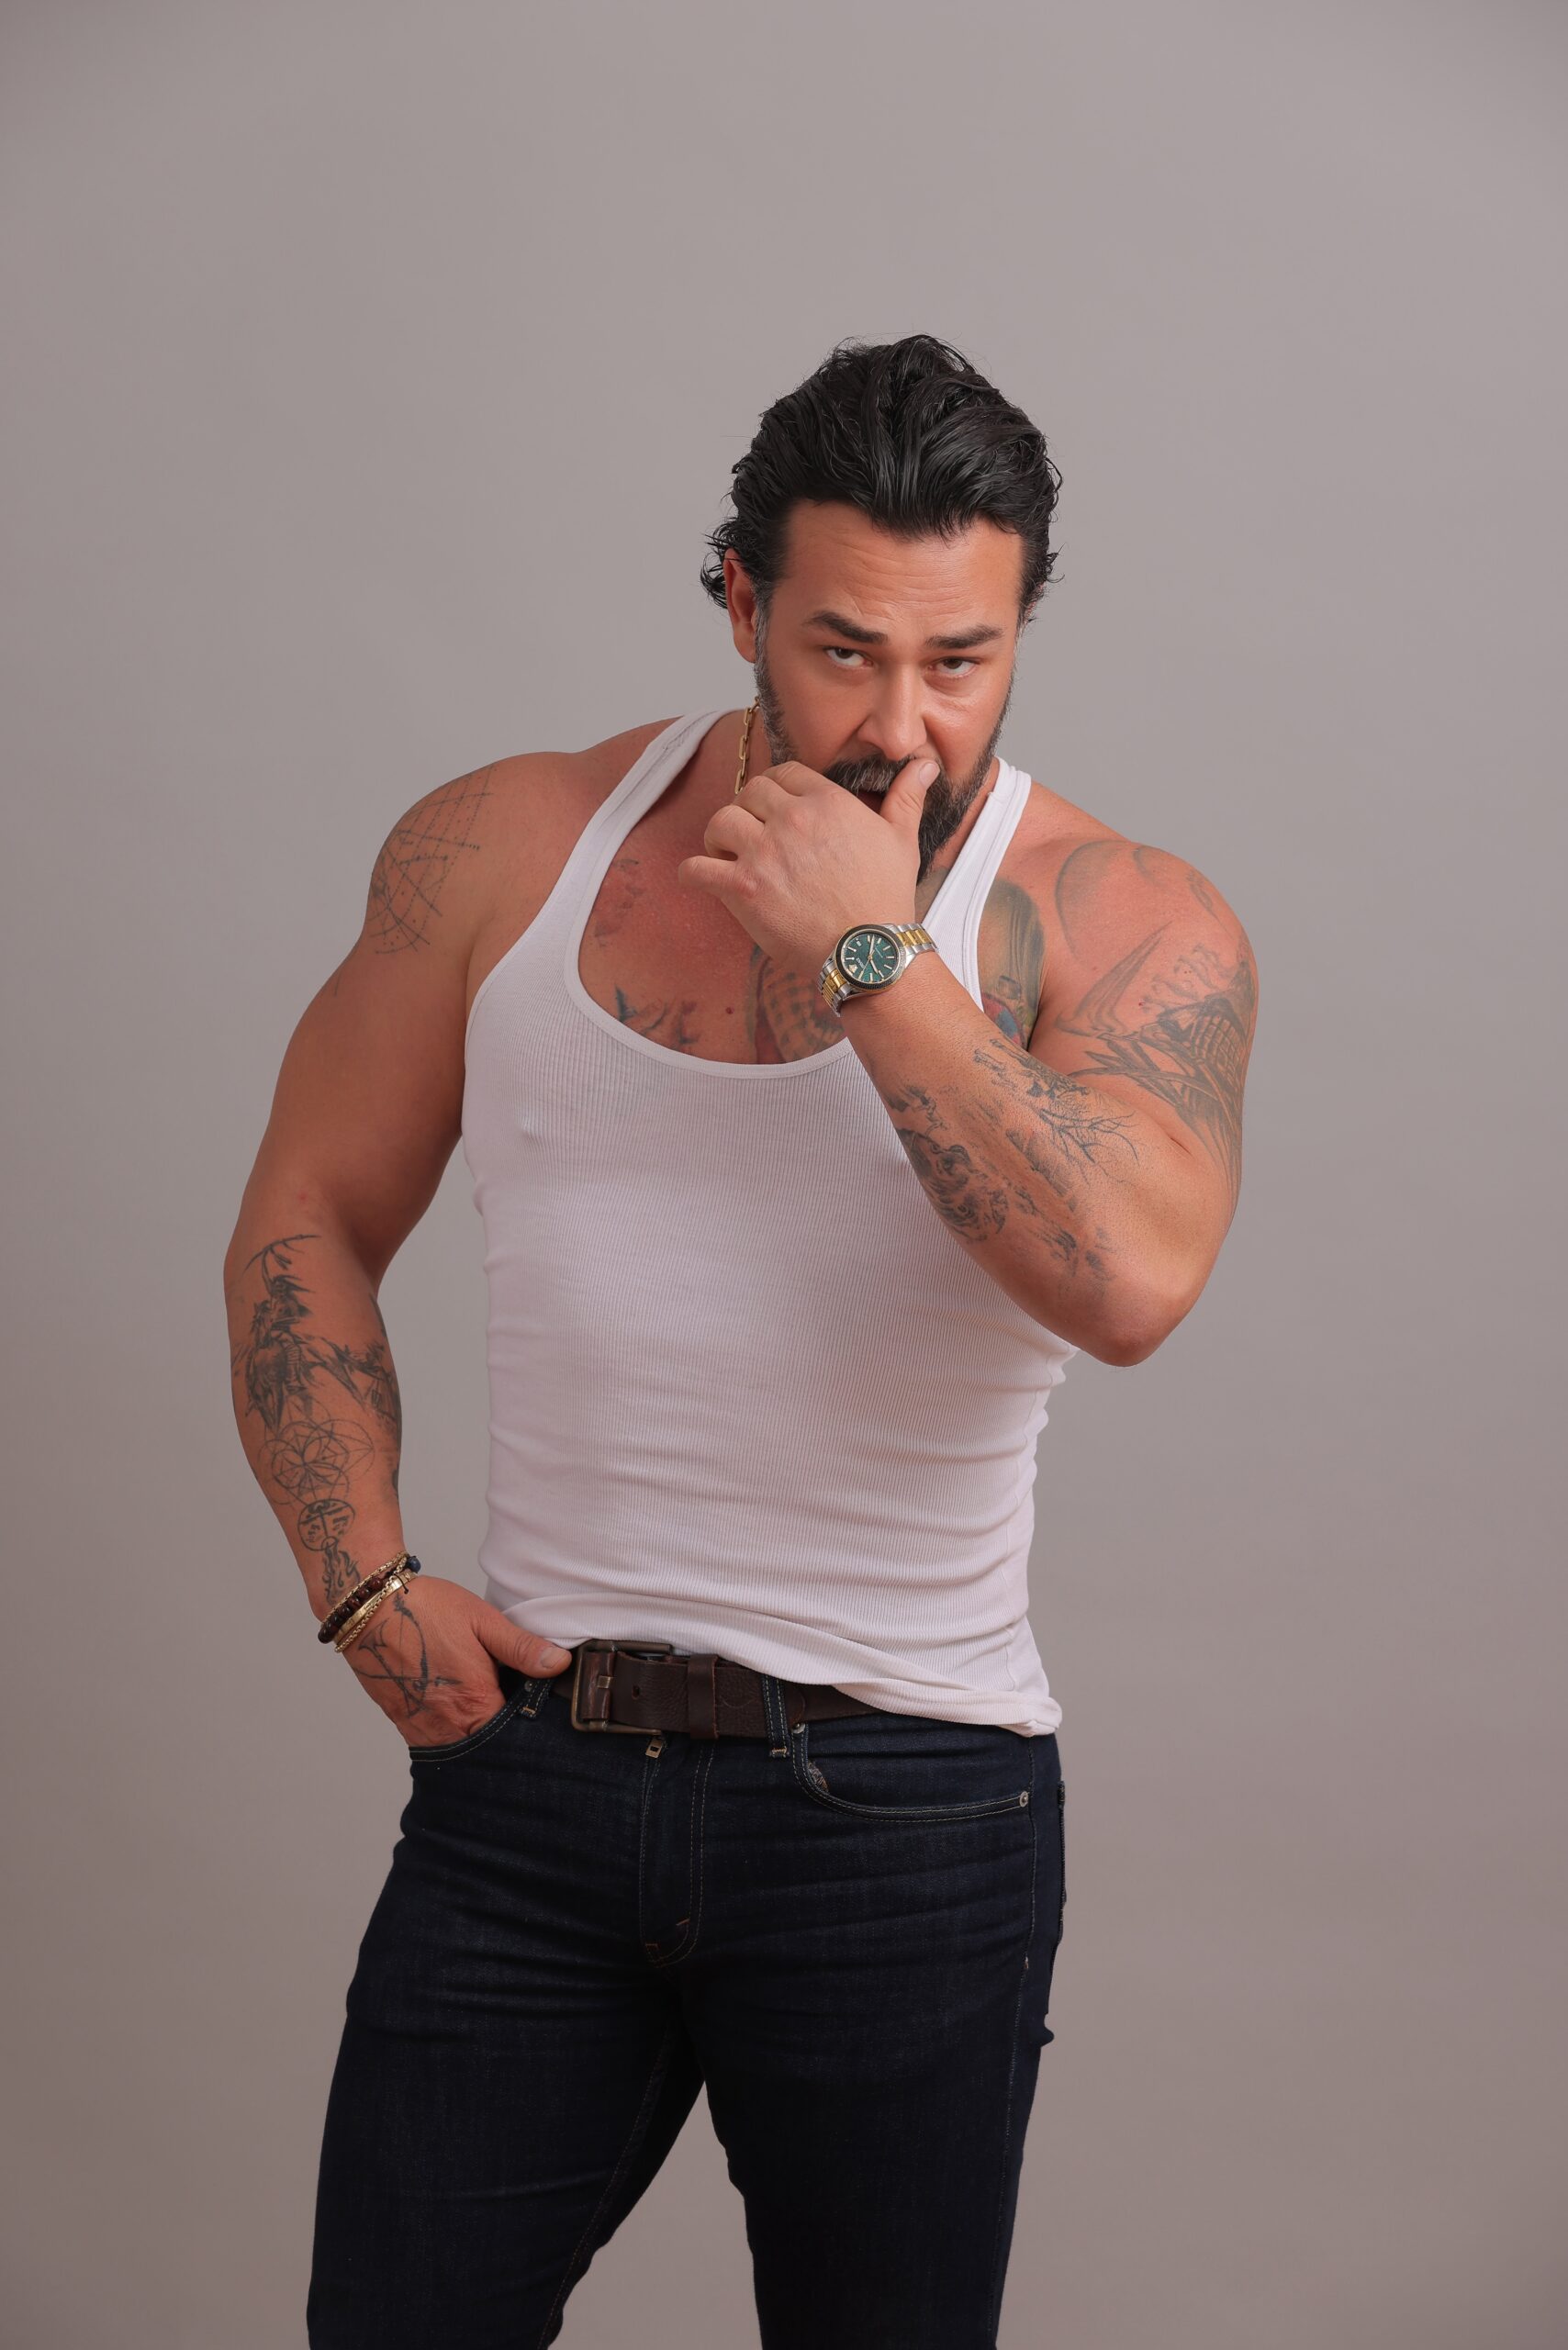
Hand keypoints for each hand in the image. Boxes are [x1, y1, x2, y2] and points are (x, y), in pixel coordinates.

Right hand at [336, 1573, 573, 1746]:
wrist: (369, 1609)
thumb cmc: (426, 1611)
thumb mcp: (482, 1621)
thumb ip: (522, 1648)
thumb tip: (559, 1664)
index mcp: (474, 1703)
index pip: (513, 1738)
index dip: (528, 1729)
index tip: (538, 1715)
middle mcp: (447, 1726)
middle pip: (487, 1749)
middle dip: (503, 1740)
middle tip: (515, 1715)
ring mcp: (422, 1729)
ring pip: (461, 1750)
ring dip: (477, 1736)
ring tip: (489, 1710)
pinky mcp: (404, 1724)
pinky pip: (437, 1742)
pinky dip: (453, 1733)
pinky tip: (462, 1709)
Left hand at [676, 756, 939, 978]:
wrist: (869, 950)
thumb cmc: (886, 898)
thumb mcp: (902, 840)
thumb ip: (906, 798)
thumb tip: (926, 766)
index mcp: (826, 802)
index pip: (784, 773)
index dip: (774, 788)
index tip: (772, 806)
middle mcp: (791, 819)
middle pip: (749, 793)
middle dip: (746, 809)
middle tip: (749, 832)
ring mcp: (764, 853)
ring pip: (720, 821)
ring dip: (718, 836)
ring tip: (724, 853)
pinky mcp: (744, 888)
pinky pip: (698, 868)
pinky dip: (692, 872)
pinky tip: (698, 877)